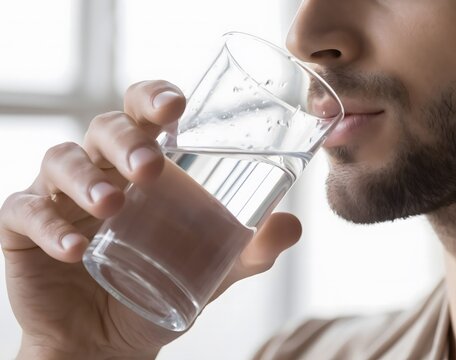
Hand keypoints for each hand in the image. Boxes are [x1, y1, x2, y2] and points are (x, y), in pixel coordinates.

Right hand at [0, 80, 301, 359]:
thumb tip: (293, 225)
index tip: (177, 104)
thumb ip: (252, 249)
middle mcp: (102, 170)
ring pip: (61, 161)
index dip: (155, 97)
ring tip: (113, 207)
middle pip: (105, 128)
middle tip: (150, 167)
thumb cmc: (160, 288)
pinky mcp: (25, 228)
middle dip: (126, 140)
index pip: (144, 113)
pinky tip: (76, 249)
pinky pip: (25, 212)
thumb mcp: (213, 269)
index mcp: (144, 165)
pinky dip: (48, 225)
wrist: (112, 342)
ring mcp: (60, 196)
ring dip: (86, 179)